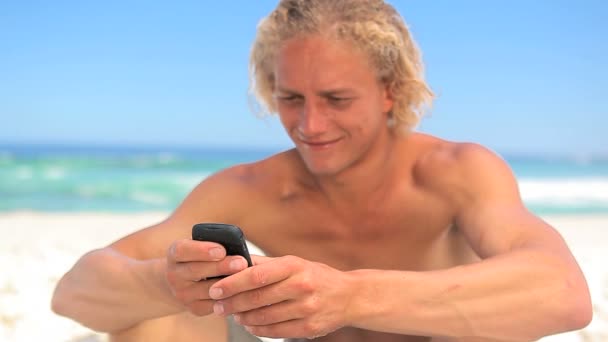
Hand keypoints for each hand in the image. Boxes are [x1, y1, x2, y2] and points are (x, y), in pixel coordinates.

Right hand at [165, 239, 248, 315]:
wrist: (183, 280)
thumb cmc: (200, 257)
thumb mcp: (199, 246)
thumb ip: (213, 244)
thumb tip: (237, 246)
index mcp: (174, 254)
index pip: (182, 250)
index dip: (202, 250)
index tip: (222, 250)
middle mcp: (174, 275)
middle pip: (196, 271)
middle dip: (221, 267)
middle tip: (241, 263)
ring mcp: (182, 294)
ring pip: (207, 290)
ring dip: (228, 284)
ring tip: (246, 277)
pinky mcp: (194, 308)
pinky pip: (214, 305)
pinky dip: (229, 297)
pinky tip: (242, 291)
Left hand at [208, 255, 353, 338]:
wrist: (349, 296)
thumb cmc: (315, 276)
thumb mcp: (294, 263)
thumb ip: (265, 264)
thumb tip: (233, 261)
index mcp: (295, 266)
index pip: (256, 275)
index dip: (232, 283)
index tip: (215, 288)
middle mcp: (302, 286)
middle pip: (257, 298)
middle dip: (232, 303)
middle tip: (217, 305)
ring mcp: (306, 308)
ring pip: (264, 317)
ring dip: (243, 317)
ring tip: (233, 313)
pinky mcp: (309, 328)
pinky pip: (275, 331)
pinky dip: (258, 328)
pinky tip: (249, 323)